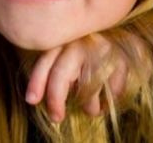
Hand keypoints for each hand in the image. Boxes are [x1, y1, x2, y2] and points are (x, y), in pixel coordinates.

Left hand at [26, 32, 143, 121]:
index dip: (37, 82)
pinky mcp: (121, 59)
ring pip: (88, 85)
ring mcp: (101, 49)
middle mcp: (80, 43)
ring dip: (88, 104)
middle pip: (62, 73)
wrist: (118, 34)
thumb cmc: (85, 51)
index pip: (45, 62)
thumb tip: (39, 97)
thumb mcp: (66, 55)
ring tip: (91, 110)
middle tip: (56, 117)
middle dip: (56, 98)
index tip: (31, 100)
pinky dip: (109, 98)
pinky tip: (107, 100)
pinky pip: (112, 87)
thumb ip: (55, 70)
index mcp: (62, 41)